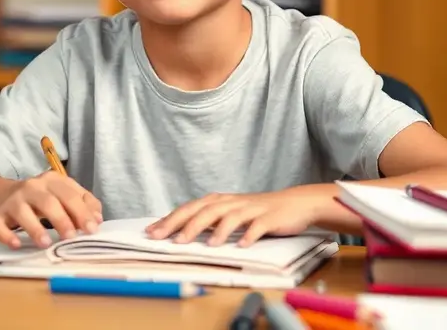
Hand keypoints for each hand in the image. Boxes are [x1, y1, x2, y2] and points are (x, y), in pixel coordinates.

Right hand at [0, 171, 102, 248]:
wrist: (3, 196)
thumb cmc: (42, 198)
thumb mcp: (64, 195)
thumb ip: (83, 203)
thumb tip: (97, 219)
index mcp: (52, 181)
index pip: (70, 194)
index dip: (82, 212)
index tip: (92, 229)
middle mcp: (32, 187)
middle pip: (48, 201)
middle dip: (61, 219)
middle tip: (71, 237)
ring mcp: (13, 201)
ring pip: (23, 212)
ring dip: (35, 228)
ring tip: (46, 243)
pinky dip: (7, 235)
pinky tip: (16, 244)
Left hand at [145, 190, 321, 246]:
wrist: (295, 203)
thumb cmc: (258, 211)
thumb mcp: (230, 213)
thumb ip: (208, 220)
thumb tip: (179, 231)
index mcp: (220, 201)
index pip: (190, 208)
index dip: (171, 219)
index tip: (152, 231)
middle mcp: (232, 202)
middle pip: (205, 210)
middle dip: (186, 225)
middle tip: (169, 239)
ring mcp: (252, 208)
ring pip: (230, 217)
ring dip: (218, 230)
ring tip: (207, 245)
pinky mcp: (270, 217)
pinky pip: (259, 226)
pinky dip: (250, 235)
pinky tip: (243, 245)